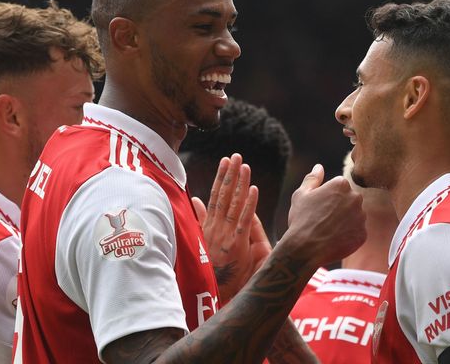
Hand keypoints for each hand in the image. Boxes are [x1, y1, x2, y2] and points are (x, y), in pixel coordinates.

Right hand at [195, 153, 262, 302]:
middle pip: (224, 196)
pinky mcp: (236, 245)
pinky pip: (244, 221)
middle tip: (236, 155)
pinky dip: (249, 205)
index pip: (216, 197)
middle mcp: (216, 227)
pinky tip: (254, 189)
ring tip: (245, 165)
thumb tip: (195, 199)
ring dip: (239, 184)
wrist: (211, 294)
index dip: (222, 178)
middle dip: (230, 175)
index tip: (226, 161)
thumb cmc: (210, 269)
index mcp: (209, 226)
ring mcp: (226, 235)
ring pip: (233, 204)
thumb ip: (199, 218)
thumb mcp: (201, 240)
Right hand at [281, 164, 365, 267]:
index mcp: (341, 184)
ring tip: (328, 230)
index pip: (339, 187)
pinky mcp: (363, 234)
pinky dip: (348, 236)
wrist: (305, 249)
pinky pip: (356, 232)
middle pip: (349, 200)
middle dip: (340, 208)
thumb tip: (319, 167)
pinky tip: (334, 239)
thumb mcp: (301, 195)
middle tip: (323, 219)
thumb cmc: (301, 219)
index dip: (328, 198)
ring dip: (345, 221)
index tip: (319, 207)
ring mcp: (361, 217)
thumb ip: (312, 178)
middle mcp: (355, 198)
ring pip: (355, 216)